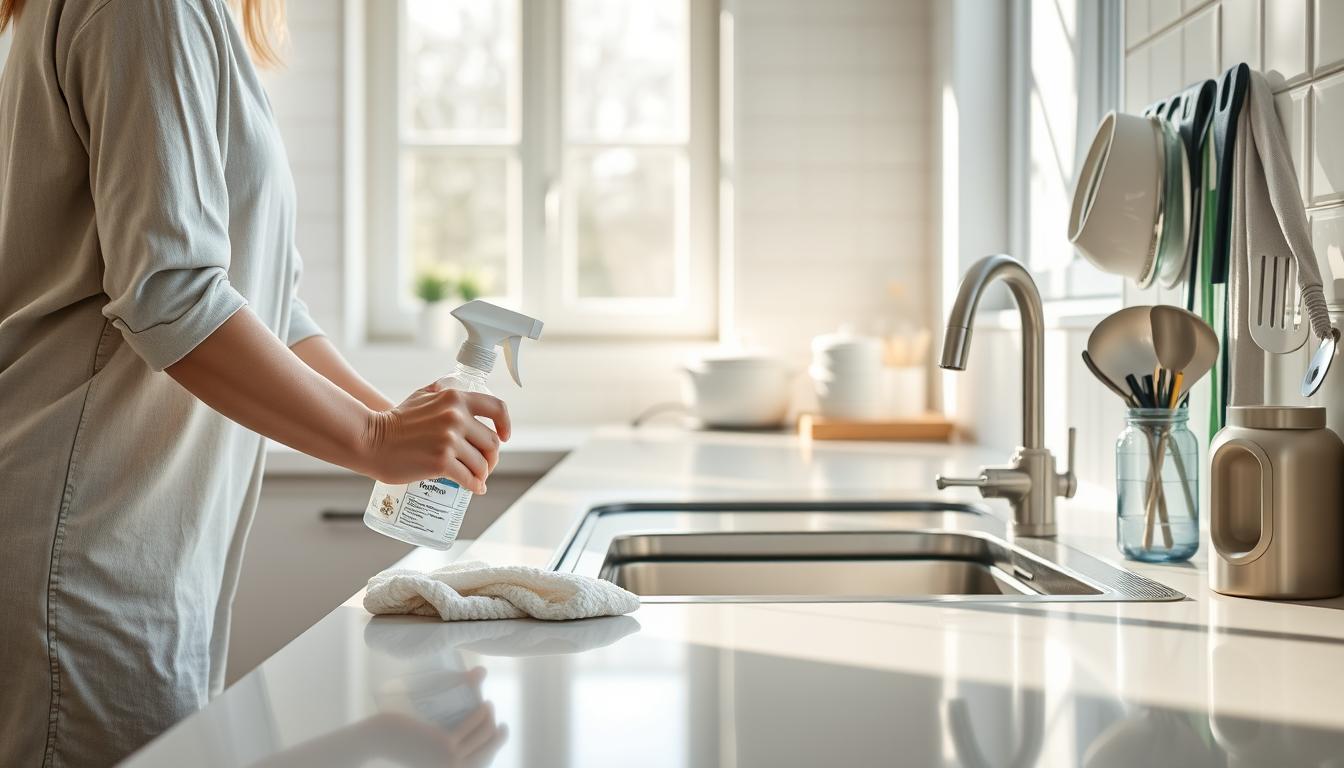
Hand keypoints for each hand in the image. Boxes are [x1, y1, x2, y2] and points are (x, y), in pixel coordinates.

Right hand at [363, 381, 510, 490]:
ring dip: (482, 474)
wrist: (370, 440)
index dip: (505, 425)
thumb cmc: (394, 420)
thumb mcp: (421, 396)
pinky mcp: (441, 462)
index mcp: (455, 399)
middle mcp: (456, 417)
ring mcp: (449, 440)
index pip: (496, 408)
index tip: (505, 437)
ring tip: (477, 479)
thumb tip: (453, 389)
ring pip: (482, 463)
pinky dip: (475, 486)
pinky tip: (475, 489)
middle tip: (484, 466)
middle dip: (491, 458)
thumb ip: (440, 392)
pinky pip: (469, 478)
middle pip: (491, 442)